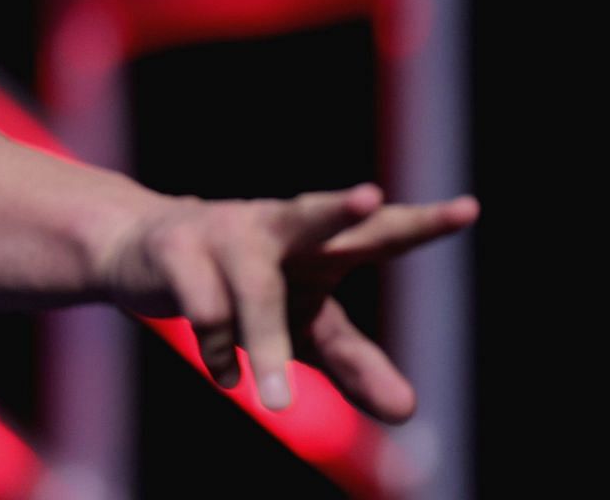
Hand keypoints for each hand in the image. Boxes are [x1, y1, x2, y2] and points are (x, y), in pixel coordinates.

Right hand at [97, 183, 479, 422]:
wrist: (141, 254)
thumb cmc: (243, 288)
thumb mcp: (304, 327)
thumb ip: (354, 362)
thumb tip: (408, 411)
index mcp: (320, 241)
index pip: (379, 233)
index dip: (422, 223)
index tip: (468, 209)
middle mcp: (277, 225)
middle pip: (314, 217)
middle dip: (341, 210)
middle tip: (371, 199)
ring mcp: (225, 230)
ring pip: (255, 290)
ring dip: (263, 346)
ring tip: (277, 404)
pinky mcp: (178, 248)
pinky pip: (206, 313)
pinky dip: (217, 353)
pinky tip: (223, 367)